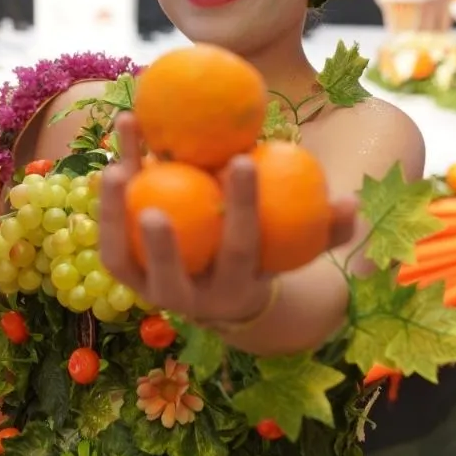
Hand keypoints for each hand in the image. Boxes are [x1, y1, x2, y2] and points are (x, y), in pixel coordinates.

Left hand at [97, 114, 356, 326]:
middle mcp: (189, 300)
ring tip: (114, 167)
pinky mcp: (125, 276)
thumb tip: (351, 202)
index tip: (243, 158)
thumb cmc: (267, 254)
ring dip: (113, 218)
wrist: (224, 293)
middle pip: (172, 275)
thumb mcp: (298, 246)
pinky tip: (112, 156)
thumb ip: (325, 228)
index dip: (242, 207)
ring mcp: (150, 291)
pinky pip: (108, 241)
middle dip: (163, 243)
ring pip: (123, 262)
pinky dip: (104, 204)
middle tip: (155, 199)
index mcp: (236, 289)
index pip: (239, 249)